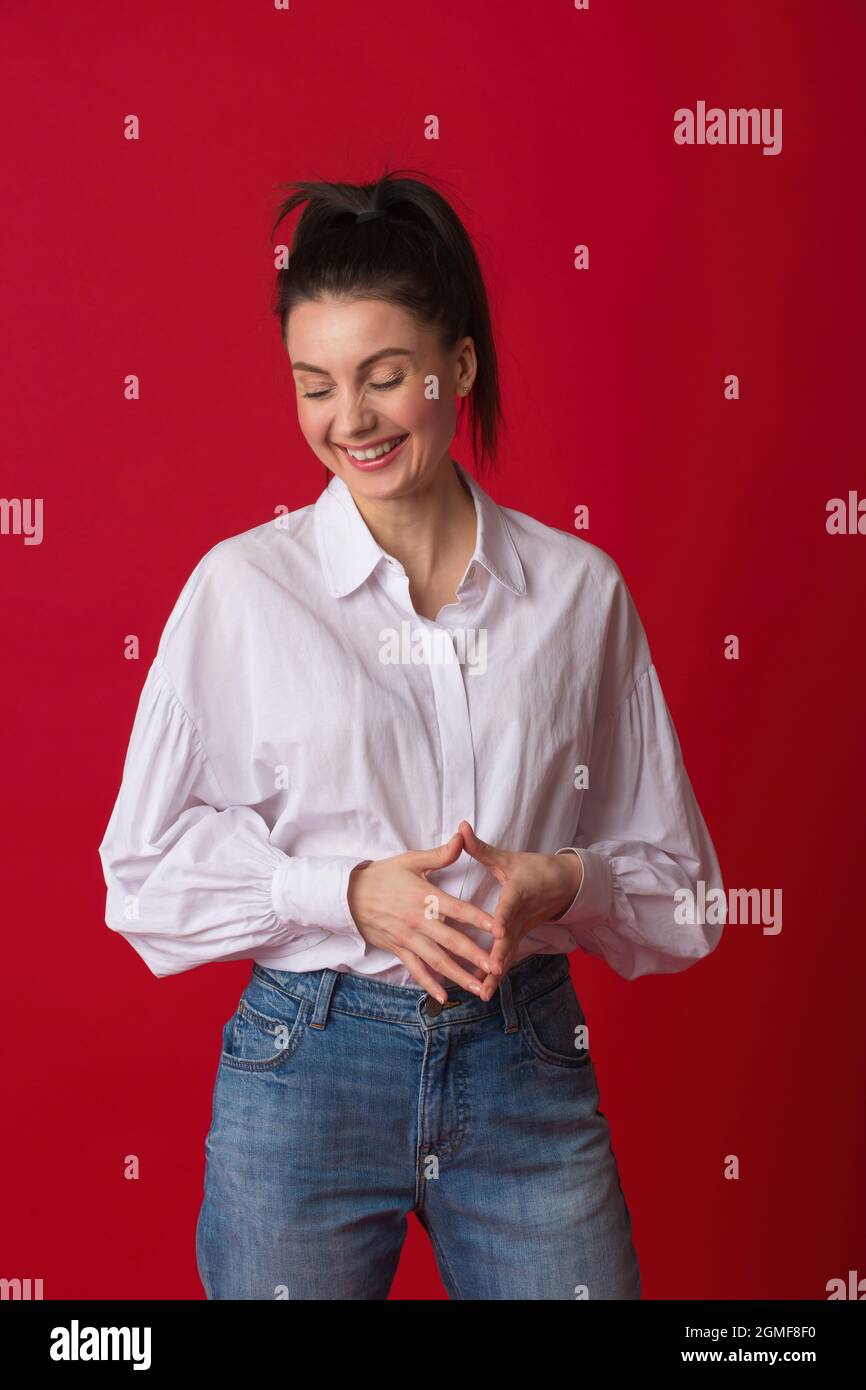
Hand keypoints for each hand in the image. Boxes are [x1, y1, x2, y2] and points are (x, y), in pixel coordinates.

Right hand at [347, 832, 506, 1002]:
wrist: (348, 894)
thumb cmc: (383, 875)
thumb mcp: (411, 860)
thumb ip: (440, 854)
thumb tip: (462, 837)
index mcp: (425, 897)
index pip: (458, 909)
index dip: (479, 919)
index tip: (499, 929)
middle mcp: (418, 921)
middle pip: (451, 941)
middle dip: (475, 956)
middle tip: (496, 967)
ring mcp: (408, 938)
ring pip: (437, 961)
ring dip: (459, 975)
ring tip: (479, 988)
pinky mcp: (398, 949)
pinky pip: (416, 970)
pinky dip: (430, 984)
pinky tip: (444, 997)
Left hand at [458, 820, 582, 999]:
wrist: (565, 885)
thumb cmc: (534, 869)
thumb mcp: (508, 858)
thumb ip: (480, 847)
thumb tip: (460, 827)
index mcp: (517, 894)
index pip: (509, 908)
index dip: (503, 919)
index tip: (498, 931)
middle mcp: (520, 917)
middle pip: (509, 939)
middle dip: (499, 956)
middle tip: (491, 972)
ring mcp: (520, 931)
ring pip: (507, 954)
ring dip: (495, 974)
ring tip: (482, 992)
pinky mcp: (519, 940)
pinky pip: (506, 959)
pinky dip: (495, 975)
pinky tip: (482, 991)